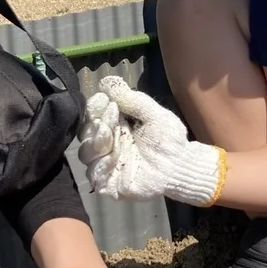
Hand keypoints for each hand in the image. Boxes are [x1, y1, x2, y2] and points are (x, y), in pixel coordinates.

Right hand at [77, 77, 223, 206]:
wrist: (181, 164)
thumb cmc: (169, 139)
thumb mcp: (152, 113)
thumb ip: (132, 99)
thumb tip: (108, 82)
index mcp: (113, 127)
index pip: (92, 116)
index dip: (94, 108)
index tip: (104, 100)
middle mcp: (106, 146)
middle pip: (85, 135)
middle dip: (95, 125)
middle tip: (111, 119)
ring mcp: (108, 166)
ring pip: (86, 155)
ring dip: (96, 144)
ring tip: (113, 135)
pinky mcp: (112, 185)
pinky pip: (95, 177)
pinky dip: (100, 167)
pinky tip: (112, 158)